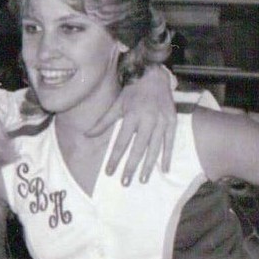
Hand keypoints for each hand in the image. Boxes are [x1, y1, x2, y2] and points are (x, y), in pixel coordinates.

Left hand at [88, 66, 176, 184]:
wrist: (154, 76)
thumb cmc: (132, 92)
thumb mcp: (116, 105)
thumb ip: (103, 122)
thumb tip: (86, 135)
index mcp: (132, 115)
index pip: (121, 142)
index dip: (115, 158)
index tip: (109, 172)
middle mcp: (148, 119)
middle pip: (138, 148)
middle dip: (131, 167)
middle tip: (125, 182)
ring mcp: (162, 121)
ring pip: (154, 147)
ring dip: (148, 165)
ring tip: (142, 180)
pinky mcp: (172, 121)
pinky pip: (170, 141)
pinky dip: (168, 156)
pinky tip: (164, 169)